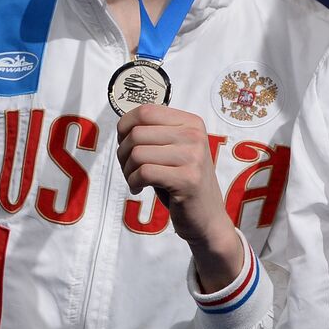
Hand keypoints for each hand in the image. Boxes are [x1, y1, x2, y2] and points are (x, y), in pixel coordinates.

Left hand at [115, 104, 243, 290]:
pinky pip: (144, 173)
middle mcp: (195, 135)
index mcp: (191, 122)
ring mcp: (193, 157)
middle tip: (129, 168)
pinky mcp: (187, 179)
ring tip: (135, 179)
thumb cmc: (181, 182)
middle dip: (123, 153)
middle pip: (137, 133)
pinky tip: (140, 189)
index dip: (124, 127)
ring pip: (137, 153)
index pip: (144, 111)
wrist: (207, 217)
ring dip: (127, 170)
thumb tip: (122, 125)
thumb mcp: (172, 150)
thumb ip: (154, 133)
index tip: (126, 145)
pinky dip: (134, 182)